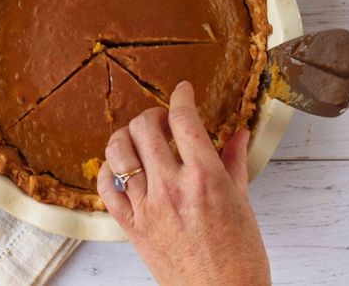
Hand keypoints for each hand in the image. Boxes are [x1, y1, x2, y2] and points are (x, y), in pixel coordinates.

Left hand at [97, 81, 269, 284]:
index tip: (183, 91)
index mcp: (205, 178)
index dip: (181, 96)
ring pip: (119, 151)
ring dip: (128, 136)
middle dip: (154, 114)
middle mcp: (172, 187)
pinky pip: (106, 187)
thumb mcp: (242, 202)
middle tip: (164, 121)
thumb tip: (239, 133)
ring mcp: (147, 207)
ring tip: (140, 140)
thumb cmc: (239, 256)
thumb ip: (235, 162)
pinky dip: (108, 170)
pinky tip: (121, 167)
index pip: (184, 119)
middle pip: (145, 127)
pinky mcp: (131, 226)